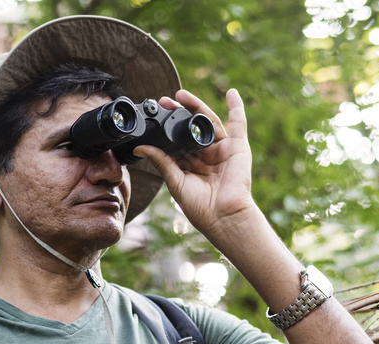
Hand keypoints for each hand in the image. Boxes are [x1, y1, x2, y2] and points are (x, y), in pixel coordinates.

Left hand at [134, 89, 258, 237]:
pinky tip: (231, 92)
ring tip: (181, 94)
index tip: (153, 115)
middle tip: (164, 100)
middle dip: (178, 113)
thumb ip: (161, 161)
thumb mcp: (175, 181)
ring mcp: (221, 150)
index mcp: (189, 164)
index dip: (166, 128)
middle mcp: (204, 155)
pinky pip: (238, 123)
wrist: (223, 216)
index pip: (176, 140)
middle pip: (190, 128)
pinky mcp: (238, 147)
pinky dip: (236, 107)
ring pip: (208, 122)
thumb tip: (140, 148)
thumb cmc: (200, 207)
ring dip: (196, 107)